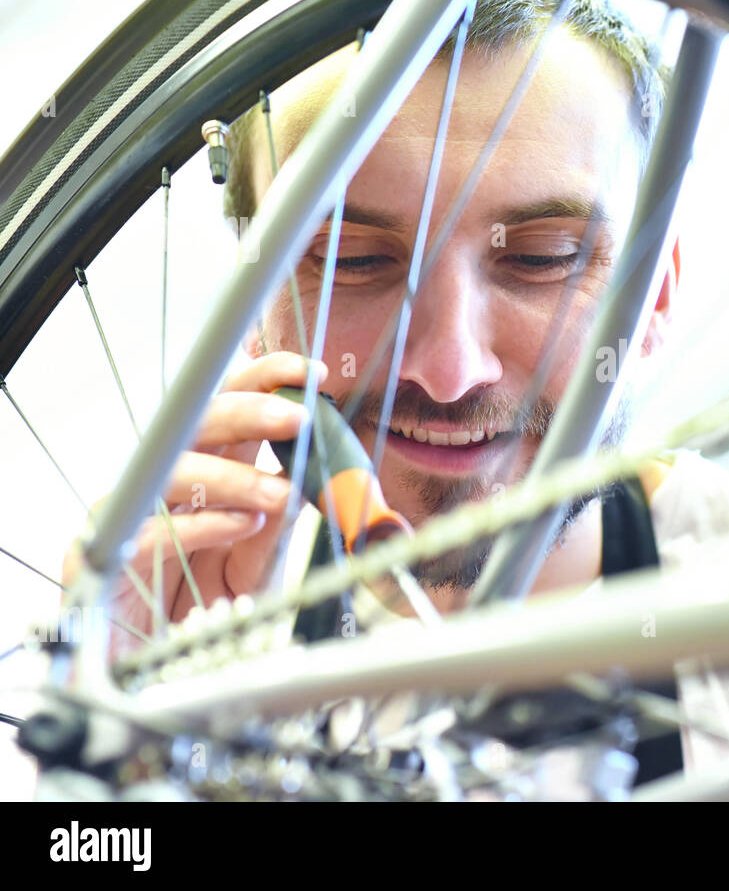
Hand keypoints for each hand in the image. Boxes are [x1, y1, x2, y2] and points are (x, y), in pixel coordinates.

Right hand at [62, 352, 325, 657]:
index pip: (229, 405)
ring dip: (233, 476)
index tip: (310, 373)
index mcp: (204, 470)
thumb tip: (310, 484)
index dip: (264, 379)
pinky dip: (203, 525)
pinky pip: (152, 530)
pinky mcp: (103, 558)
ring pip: (173, 469)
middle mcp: (164, 481)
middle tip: (296, 417)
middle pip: (198, 422)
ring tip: (278, 494)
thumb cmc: (199, 607)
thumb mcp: (255, 565)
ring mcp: (129, 514)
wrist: (148, 670)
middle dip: (251, 410)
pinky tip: (240, 526)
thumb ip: (277, 528)